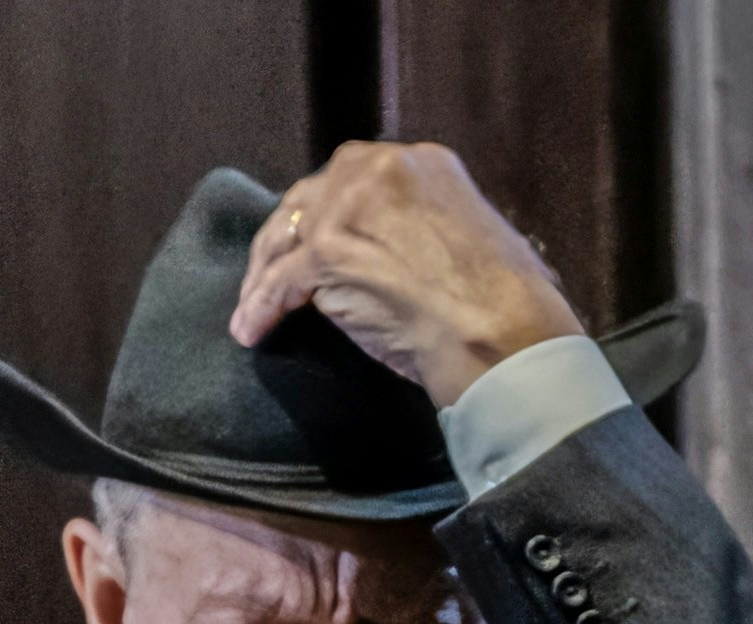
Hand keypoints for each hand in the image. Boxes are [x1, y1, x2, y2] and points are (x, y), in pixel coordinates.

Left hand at [225, 139, 581, 405]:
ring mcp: (349, 207)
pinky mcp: (326, 251)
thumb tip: (401, 255)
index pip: (354, 180)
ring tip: (252, 308)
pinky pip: (279, 281)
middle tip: (272, 273)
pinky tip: (251, 329)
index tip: (317, 242)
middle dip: (287, 238)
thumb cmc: (501, 305)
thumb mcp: (471, 236)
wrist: (499, 330)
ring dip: (263, 274)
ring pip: (287, 236)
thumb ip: (427, 229)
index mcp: (422, 164)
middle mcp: (381, 169)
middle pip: (311, 198)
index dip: (330, 214)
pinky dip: (260, 307)